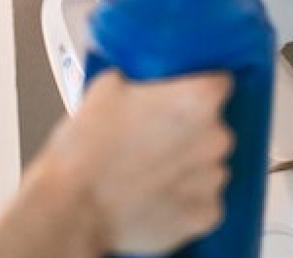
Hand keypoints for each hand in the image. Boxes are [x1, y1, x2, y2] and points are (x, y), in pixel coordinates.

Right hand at [0, 71, 234, 257]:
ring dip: (188, 166)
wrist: (72, 207)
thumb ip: (139, 77)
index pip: (220, 83)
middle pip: (214, 127)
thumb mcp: (106, 88)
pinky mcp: (206, 214)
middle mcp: (217, 137)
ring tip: (151, 172)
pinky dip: (185, 199)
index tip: (181, 98)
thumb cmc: (86, 150)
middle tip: (156, 139)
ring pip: (209, 165)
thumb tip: (143, 79)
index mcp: (198, 99)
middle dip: (190, 132)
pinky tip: (156, 196)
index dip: (198, 89)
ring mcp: (214, 178)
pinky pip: (204, 200)